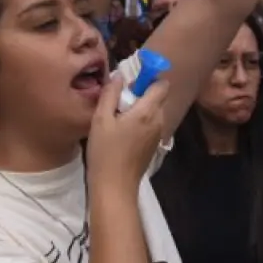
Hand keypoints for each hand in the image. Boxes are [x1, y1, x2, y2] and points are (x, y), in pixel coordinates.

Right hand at [87, 76, 170, 196]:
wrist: (115, 187)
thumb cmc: (105, 152)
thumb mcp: (101, 119)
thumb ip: (110, 94)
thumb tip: (118, 75)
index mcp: (148, 112)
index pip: (162, 84)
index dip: (149, 78)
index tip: (131, 83)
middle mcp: (158, 121)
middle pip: (158, 97)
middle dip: (141, 93)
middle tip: (118, 101)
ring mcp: (158, 135)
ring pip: (154, 111)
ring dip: (140, 108)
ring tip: (118, 118)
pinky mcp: (153, 146)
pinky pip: (151, 124)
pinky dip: (140, 122)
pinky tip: (122, 133)